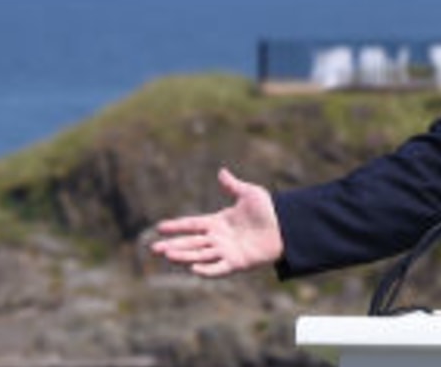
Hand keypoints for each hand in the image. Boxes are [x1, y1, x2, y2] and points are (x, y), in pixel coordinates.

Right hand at [150, 167, 282, 276]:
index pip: (192, 224)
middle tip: (154, 248)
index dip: (176, 226)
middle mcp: (218, 239)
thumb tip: (221, 171)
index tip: (159, 227)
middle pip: (190, 242)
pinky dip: (206, 269)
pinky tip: (193, 268)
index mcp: (217, 222)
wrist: (286, 227)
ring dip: (184, 255)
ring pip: (199, 254)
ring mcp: (225, 251)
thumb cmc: (268, 210)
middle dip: (172, 245)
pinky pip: (218, 268)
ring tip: (167, 255)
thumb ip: (233, 186)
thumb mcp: (249, 193)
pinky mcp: (236, 263)